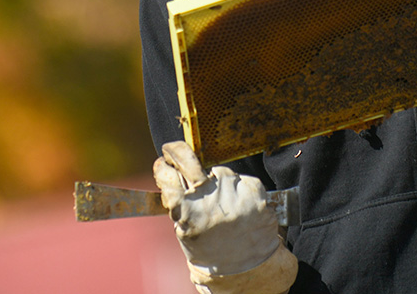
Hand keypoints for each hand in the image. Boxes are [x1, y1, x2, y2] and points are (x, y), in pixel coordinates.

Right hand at [152, 141, 280, 276]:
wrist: (248, 267)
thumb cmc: (212, 251)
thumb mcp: (186, 231)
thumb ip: (179, 204)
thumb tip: (171, 173)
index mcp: (188, 213)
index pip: (167, 175)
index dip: (163, 167)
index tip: (164, 162)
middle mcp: (210, 199)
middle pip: (188, 159)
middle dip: (178, 151)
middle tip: (174, 150)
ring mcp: (233, 192)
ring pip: (219, 171)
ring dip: (219, 181)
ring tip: (224, 204)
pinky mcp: (254, 191)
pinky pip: (241, 180)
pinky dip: (240, 189)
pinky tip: (240, 206)